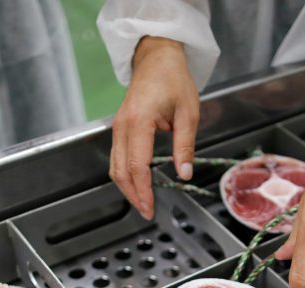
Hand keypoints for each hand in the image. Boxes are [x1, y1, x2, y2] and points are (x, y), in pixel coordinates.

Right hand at [110, 36, 198, 219]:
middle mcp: (123, 126)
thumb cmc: (173, 80)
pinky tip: (137, 184)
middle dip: (133, 195)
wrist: (156, 58)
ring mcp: (118, 127)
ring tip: (143, 202)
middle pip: (120, 170)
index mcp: (139, 121)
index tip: (150, 207)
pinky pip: (117, 157)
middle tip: (147, 212)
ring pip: (115, 166)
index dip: (143, 189)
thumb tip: (184, 174)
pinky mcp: (119, 128)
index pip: (137, 165)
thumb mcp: (188, 112)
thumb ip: (185, 145)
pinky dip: (125, 174)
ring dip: (127, 187)